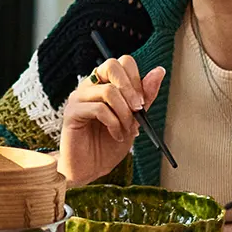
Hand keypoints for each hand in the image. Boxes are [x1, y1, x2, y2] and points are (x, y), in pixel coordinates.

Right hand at [57, 56, 167, 186]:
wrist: (92, 169)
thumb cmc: (109, 144)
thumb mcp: (135, 119)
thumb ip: (144, 96)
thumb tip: (159, 71)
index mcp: (104, 83)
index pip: (121, 63)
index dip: (136, 79)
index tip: (142, 102)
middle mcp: (89, 86)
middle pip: (111, 65)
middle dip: (131, 88)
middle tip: (138, 110)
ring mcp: (78, 97)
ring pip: (108, 91)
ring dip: (125, 113)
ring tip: (127, 130)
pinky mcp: (72, 112)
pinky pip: (99, 109)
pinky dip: (114, 124)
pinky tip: (116, 134)